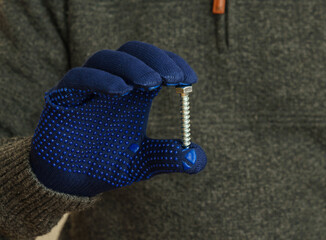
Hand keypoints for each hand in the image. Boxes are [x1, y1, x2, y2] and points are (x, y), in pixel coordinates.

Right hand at [30, 41, 206, 196]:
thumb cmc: (109, 165)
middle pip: (133, 52)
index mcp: (135, 94)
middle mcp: (113, 84)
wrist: (73, 182)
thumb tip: (197, 159)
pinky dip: (100, 79)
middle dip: (155, 59)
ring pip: (106, 58)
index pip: (155, 64)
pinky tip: (121, 90)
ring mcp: (88, 88)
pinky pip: (79, 77)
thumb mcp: (144, 162)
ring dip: (131, 66)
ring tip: (151, 83)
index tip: (191, 79)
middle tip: (173, 77)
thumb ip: (169, 157)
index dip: (173, 64)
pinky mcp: (64, 96)